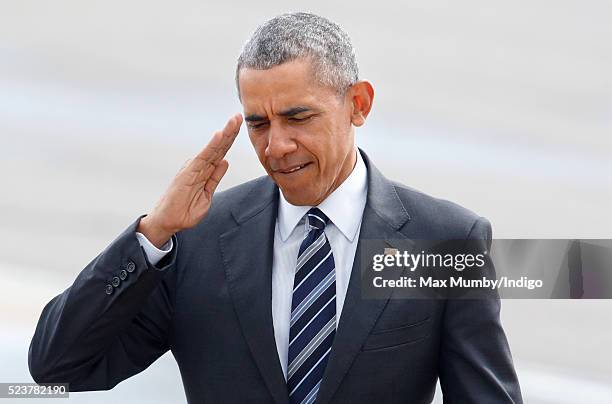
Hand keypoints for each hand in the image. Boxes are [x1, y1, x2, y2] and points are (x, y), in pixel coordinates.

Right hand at [138, 114, 242, 246]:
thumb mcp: (208, 194)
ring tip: (233, 121)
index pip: (221, 152)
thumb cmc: (185, 209)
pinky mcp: (188, 172)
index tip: (240, 126)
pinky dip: (212, 146)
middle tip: (239, 116)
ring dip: (224, 134)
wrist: (169, 221)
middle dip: (230, 131)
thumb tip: (224, 162)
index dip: (230, 139)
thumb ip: (215, 178)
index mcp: (205, 171)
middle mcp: (199, 166)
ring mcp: (194, 168)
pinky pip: (203, 157)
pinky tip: (220, 135)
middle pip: (218, 147)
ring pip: (213, 148)